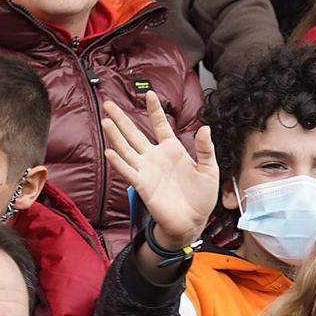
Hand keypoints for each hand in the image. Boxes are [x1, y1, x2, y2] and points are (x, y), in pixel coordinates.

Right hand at [101, 91, 219, 251]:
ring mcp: (147, 170)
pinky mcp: (143, 185)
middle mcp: (156, 157)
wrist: (193, 221)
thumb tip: (205, 128)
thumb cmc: (201, 196)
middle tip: (108, 103)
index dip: (155, 110)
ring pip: (127, 149)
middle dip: (122, 119)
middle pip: (134, 133)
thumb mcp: (209, 169)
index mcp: (173, 150)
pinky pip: (128, 171)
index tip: (149, 94)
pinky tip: (110, 151)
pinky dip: (118, 162)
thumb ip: (205, 149)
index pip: (160, 125)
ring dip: (116, 135)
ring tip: (106, 121)